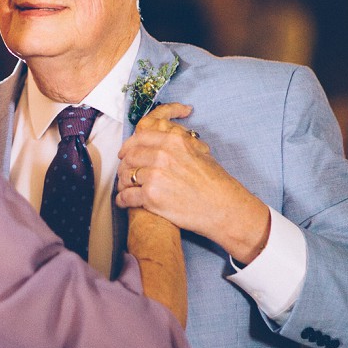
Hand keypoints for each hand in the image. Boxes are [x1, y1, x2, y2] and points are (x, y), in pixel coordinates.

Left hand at [117, 102, 270, 263]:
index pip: (140, 138)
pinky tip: (124, 202)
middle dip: (125, 165)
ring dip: (123, 183)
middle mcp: (162, 156)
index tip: (125, 152)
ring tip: (125, 188)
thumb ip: (180, 145)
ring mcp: (155, 176)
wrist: (225, 209)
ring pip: (126, 175)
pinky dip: (122, 200)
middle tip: (125, 172)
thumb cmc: (217, 184)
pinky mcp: (151, 197)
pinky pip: (126, 196)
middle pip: (130, 156)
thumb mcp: (201, 153)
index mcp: (174, 142)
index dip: (129, 146)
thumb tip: (167, 140)